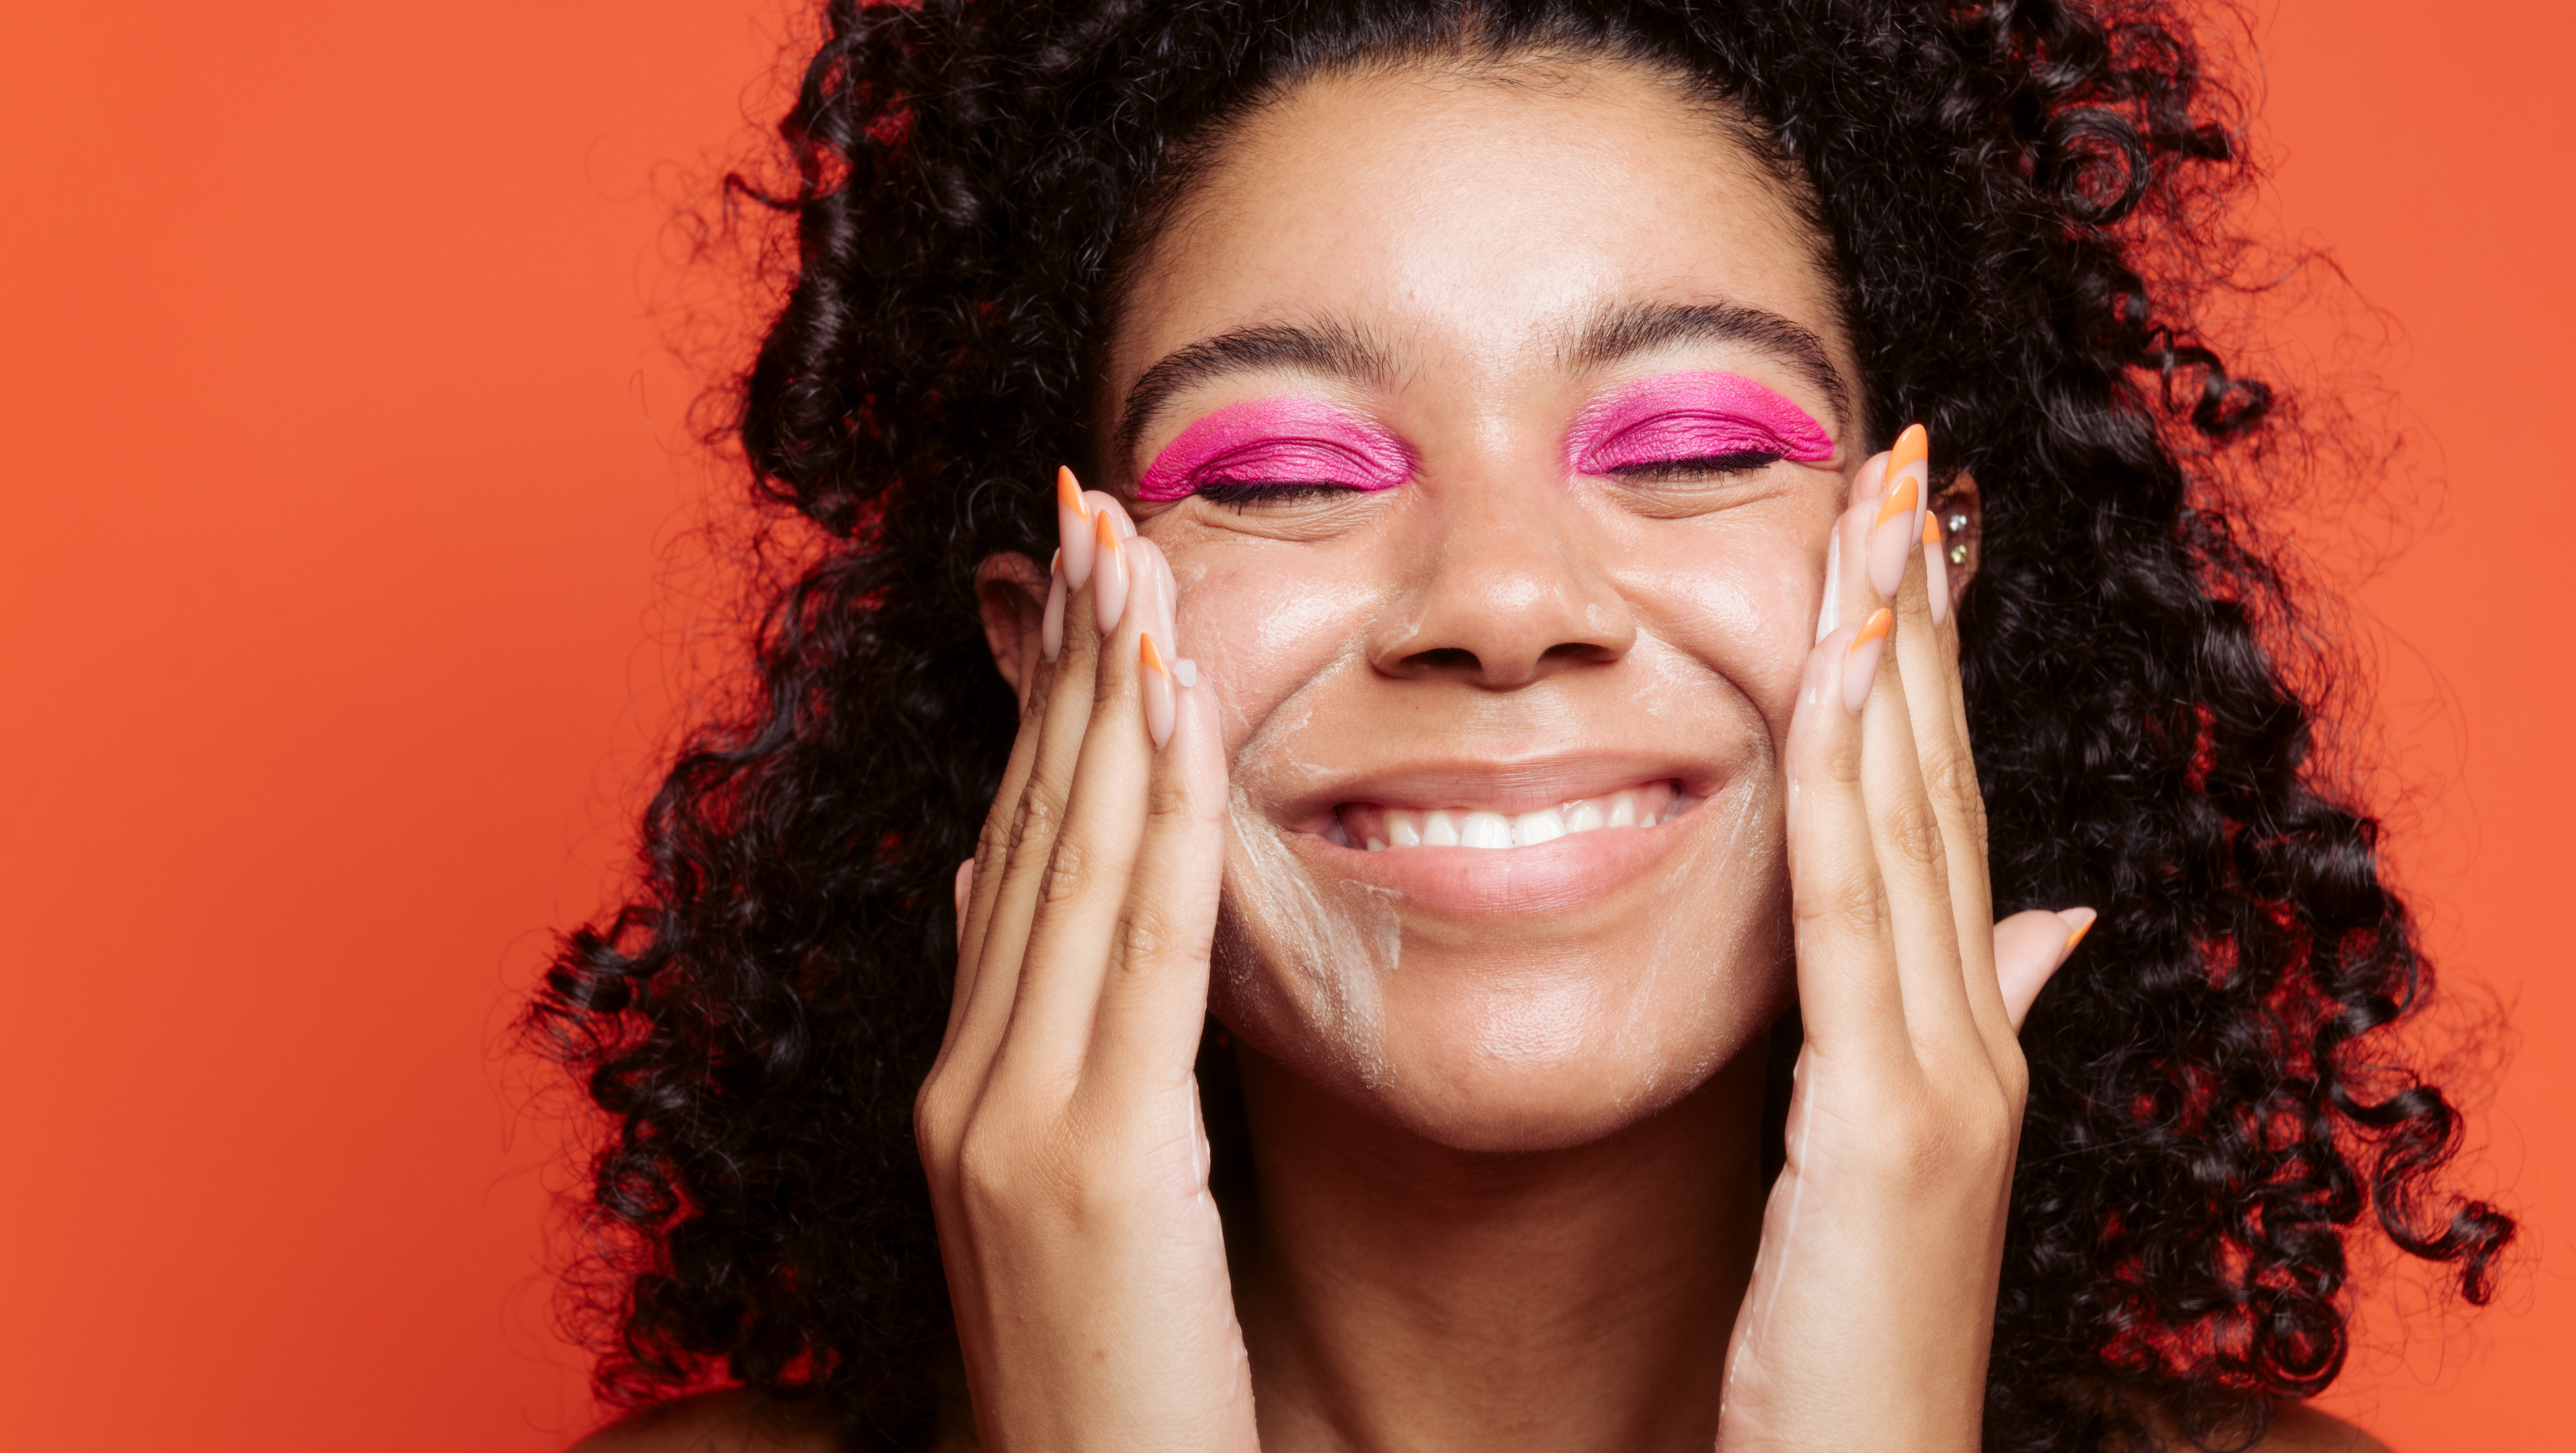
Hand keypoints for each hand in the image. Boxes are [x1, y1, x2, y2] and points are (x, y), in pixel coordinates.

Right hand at [914, 477, 1255, 1452]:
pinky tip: (1177, 704)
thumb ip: (1040, 1036)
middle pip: (1031, 830)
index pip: (1015, 856)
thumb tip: (1007, 879)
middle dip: (1068, 663)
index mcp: (968, 1090)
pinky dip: (1159, 813)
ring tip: (1134, 555)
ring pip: (1074, 863)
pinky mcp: (1092, 1167)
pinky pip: (1140, 951)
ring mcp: (1013, 1124)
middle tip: (1097, 509)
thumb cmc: (1116, 1387)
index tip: (1076, 583)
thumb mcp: (1064, 1193)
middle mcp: (969, 1087)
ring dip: (1109, 695)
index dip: (1046, 710)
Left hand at [1717, 429, 2092, 1451]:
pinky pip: (1858, 920)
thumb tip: (2052, 921)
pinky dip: (1847, 784)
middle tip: (1906, 462)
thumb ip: (1974, 1025)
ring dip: (1894, 658)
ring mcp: (1949, 1079)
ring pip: (1913, 823)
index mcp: (1968, 1037)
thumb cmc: (1853, 1348)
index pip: (1947, 813)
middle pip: (1944, 785)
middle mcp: (1979, 1036)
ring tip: (1879, 514)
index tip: (1913, 537)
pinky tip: (1834, 676)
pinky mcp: (1895, 1130)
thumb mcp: (1902, 1168)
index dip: (1933, 669)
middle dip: (1923, 618)